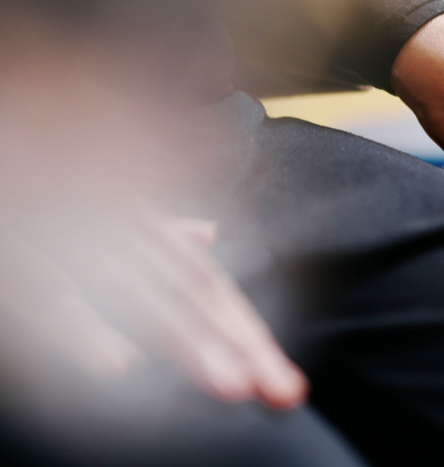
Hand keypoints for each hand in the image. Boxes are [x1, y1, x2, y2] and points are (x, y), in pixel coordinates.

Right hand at [2, 204, 307, 408]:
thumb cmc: (44, 182)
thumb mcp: (105, 201)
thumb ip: (155, 226)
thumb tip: (208, 235)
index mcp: (137, 221)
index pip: (204, 282)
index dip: (245, 329)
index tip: (282, 379)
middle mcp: (116, 227)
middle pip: (191, 293)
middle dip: (241, 345)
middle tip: (285, 393)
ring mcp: (69, 233)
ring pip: (138, 295)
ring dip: (186, 341)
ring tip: (231, 387)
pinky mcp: (14, 251)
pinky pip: (47, 294)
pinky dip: (82, 328)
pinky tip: (117, 366)